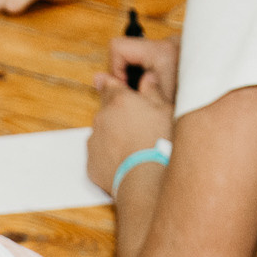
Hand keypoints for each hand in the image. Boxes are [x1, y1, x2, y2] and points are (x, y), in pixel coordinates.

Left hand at [87, 39, 179, 193]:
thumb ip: (153, 91)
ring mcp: (93, 141)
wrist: (145, 179)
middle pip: (106, 110)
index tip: (102, 80)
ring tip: (134, 147)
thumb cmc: (160, 142)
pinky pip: (99, 154)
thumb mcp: (165, 111)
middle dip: (117, 114)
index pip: (108, 85)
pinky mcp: (90, 163)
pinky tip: (126, 160)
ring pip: (102, 133)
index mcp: (119, 101)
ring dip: (113, 135)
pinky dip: (109, 155)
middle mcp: (101, 118)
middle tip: (136, 125)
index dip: (107, 82)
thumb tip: (148, 77)